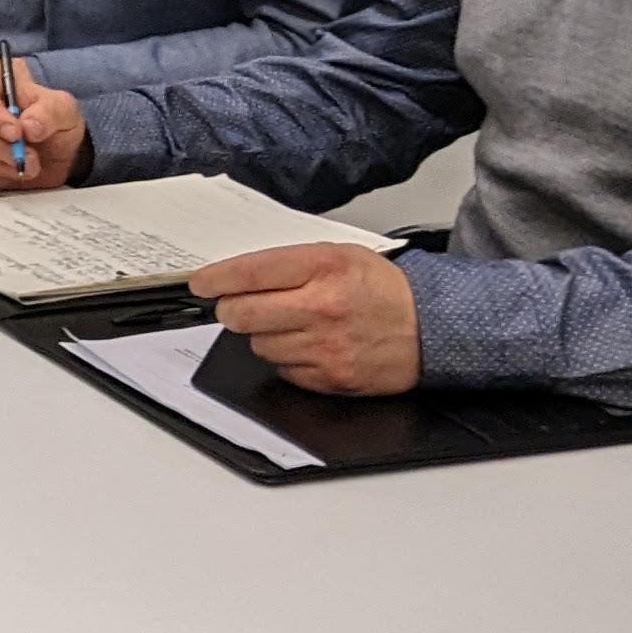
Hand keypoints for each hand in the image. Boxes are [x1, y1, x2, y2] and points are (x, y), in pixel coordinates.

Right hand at [0, 72, 86, 191]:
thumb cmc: (48, 121)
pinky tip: (14, 172)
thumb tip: (29, 126)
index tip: (16, 134)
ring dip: (2, 166)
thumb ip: (49, 112)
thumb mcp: (62, 108)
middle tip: (31, 157)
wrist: (50, 149)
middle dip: (3, 149)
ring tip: (29, 165)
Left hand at [190, 243, 420, 395]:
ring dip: (265, 334)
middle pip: (241, 313)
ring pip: (258, 344)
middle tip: (240, 305)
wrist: (431, 327)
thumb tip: (235, 275)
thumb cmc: (382, 289)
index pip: (250, 272)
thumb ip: (288, 263)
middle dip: (232, 309)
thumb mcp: (339, 255)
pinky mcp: (330, 377)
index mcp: (322, 267)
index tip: (200, 283)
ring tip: (296, 324)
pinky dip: (287, 358)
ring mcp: (325, 346)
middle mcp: (322, 306)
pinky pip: (282, 370)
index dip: (216, 279)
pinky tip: (311, 345)